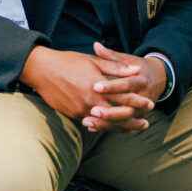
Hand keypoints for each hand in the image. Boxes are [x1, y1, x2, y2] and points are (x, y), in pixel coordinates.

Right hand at [19, 45, 154, 130]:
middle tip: (145, 123)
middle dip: (133, 121)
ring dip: (120, 127)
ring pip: (105, 124)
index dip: (139, 103)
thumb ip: (116, 67)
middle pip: (117, 117)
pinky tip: (112, 127)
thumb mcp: (93, 61)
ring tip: (132, 129)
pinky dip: (104, 126)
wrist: (41, 70)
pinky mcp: (73, 115)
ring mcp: (80, 110)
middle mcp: (90, 102)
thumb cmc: (68, 62)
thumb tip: (136, 70)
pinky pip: (92, 123)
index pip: (124, 98)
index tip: (150, 104)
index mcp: (97, 87)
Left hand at [80, 42, 166, 132]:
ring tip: (87, 121)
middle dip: (109, 111)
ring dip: (106, 123)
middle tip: (92, 109)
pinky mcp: (137, 117)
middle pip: (127, 107)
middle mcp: (144, 97)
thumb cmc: (138, 67)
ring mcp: (142, 110)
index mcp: (141, 79)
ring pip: (124, 120)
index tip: (96, 86)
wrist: (159, 78)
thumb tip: (96, 45)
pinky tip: (92, 126)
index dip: (112, 86)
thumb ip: (111, 56)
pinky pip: (122, 126)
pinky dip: (107, 127)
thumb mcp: (128, 59)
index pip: (126, 84)